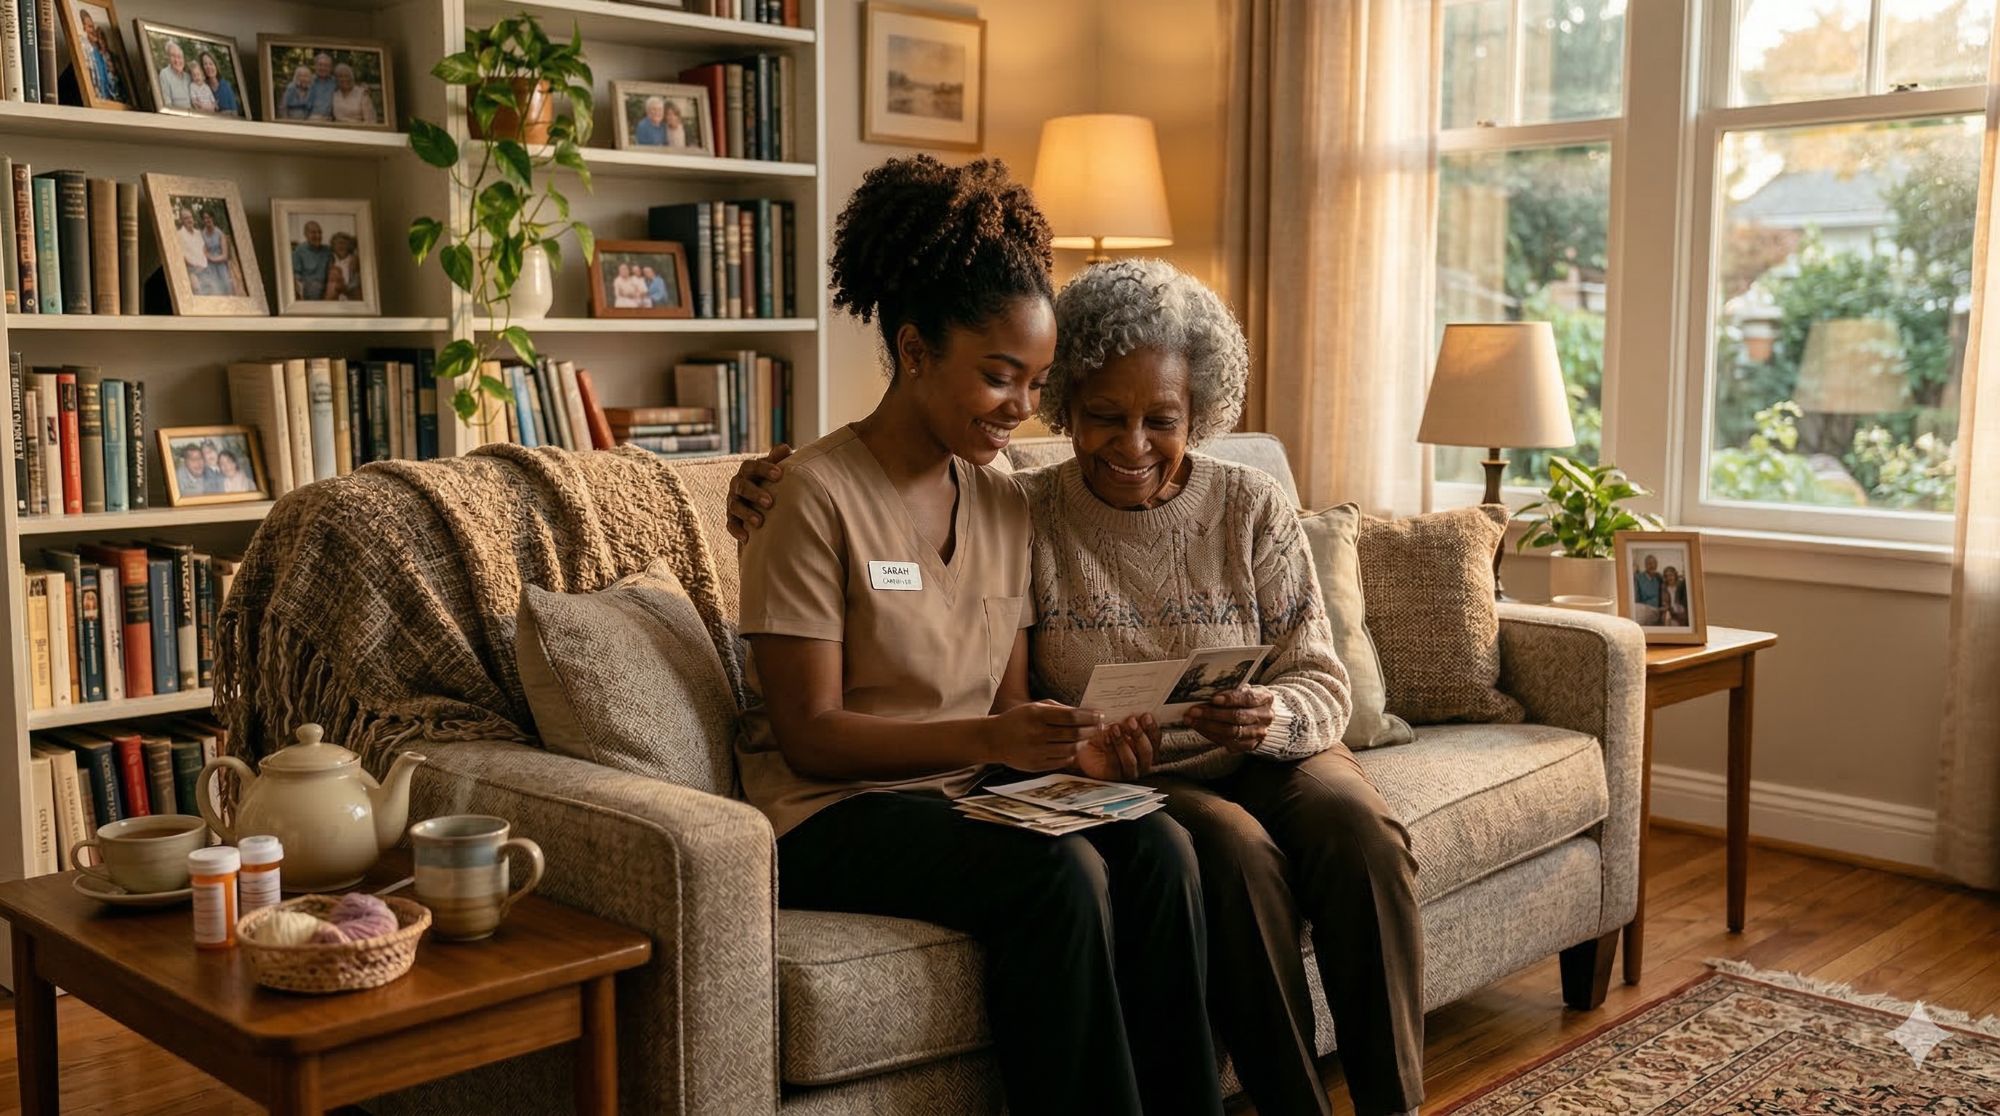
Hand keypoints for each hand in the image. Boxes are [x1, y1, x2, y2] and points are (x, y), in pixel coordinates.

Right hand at [726, 444, 791, 542]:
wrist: (763, 499)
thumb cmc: (773, 481)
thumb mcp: (776, 468)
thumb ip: (779, 459)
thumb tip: (784, 449)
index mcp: (748, 470)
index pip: (752, 466)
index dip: (764, 469)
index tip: (779, 474)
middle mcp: (737, 484)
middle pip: (742, 486)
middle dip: (755, 494)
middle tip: (770, 502)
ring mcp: (733, 501)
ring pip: (735, 506)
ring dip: (746, 514)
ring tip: (760, 523)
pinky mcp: (732, 518)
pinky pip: (730, 524)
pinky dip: (737, 530)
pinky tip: (746, 538)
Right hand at [984, 701, 1103, 772]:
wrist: (994, 739)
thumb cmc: (1018, 719)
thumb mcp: (1034, 707)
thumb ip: (1059, 709)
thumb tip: (1085, 712)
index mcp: (1037, 715)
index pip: (1071, 716)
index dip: (1089, 716)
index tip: (1099, 715)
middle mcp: (1037, 734)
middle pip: (1074, 734)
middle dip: (1091, 730)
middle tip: (1100, 726)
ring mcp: (1037, 752)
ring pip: (1071, 749)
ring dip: (1083, 742)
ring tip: (1087, 737)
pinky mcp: (1036, 765)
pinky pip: (1062, 762)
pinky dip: (1072, 755)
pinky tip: (1074, 748)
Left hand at [1074, 714, 1158, 780]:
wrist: (1085, 749)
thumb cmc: (1104, 736)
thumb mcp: (1117, 724)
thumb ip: (1126, 720)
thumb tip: (1131, 710)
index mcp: (1146, 748)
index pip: (1155, 739)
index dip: (1152, 728)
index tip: (1146, 716)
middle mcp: (1141, 763)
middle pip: (1146, 751)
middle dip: (1139, 735)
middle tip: (1131, 721)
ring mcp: (1128, 772)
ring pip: (1131, 760)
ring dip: (1123, 743)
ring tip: (1115, 728)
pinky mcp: (1113, 776)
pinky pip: (1114, 764)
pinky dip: (1110, 749)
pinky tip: (1106, 737)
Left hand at [1184, 687, 1275, 753]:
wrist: (1262, 717)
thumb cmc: (1248, 699)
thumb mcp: (1245, 689)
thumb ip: (1232, 689)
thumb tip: (1207, 691)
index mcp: (1265, 698)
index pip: (1248, 698)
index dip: (1231, 699)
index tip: (1213, 698)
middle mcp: (1264, 717)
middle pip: (1237, 717)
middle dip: (1213, 714)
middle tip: (1194, 711)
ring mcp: (1258, 733)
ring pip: (1231, 732)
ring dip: (1208, 726)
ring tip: (1192, 720)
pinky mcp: (1249, 745)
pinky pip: (1228, 742)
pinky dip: (1211, 735)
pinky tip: (1200, 728)